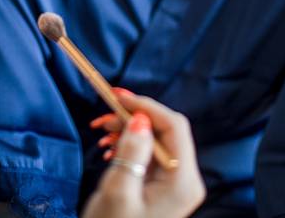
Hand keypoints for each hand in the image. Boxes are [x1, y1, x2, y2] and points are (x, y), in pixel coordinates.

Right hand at [81, 90, 205, 217]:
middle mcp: (184, 180)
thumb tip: (140, 119)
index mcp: (182, 182)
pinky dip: (128, 144)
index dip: (146, 105)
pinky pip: (148, 153)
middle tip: (102, 113)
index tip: (117, 95)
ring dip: (127, 129)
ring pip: (155, 139)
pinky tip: (110, 148)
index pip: (174, 127)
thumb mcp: (118, 190)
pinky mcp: (161, 186)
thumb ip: (132, 151)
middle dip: (133, 117)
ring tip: (101, 131)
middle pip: (165, 131)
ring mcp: (174, 184)